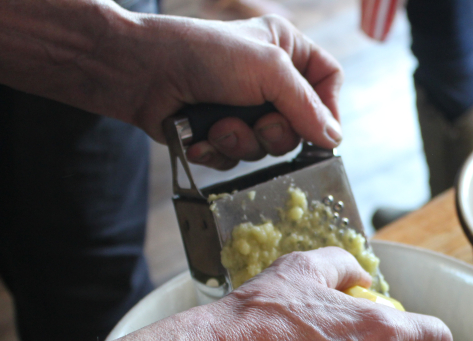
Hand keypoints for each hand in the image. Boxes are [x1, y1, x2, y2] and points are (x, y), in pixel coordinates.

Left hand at [137, 15, 343, 169]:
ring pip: (268, 147)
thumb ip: (306, 105)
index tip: (321, 132)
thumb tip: (334, 138)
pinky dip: (220, 152)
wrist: (139, 71)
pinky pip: (238, 159)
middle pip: (301, 124)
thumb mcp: (267, 68)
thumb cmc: (201, 54)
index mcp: (286, 50)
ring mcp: (244, 108)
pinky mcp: (220, 133)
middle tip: (258, 124)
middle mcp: (269, 80)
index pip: (329, 80)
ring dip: (243, 142)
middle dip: (276, 132)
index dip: (329, 108)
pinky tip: (202, 137)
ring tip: (219, 125)